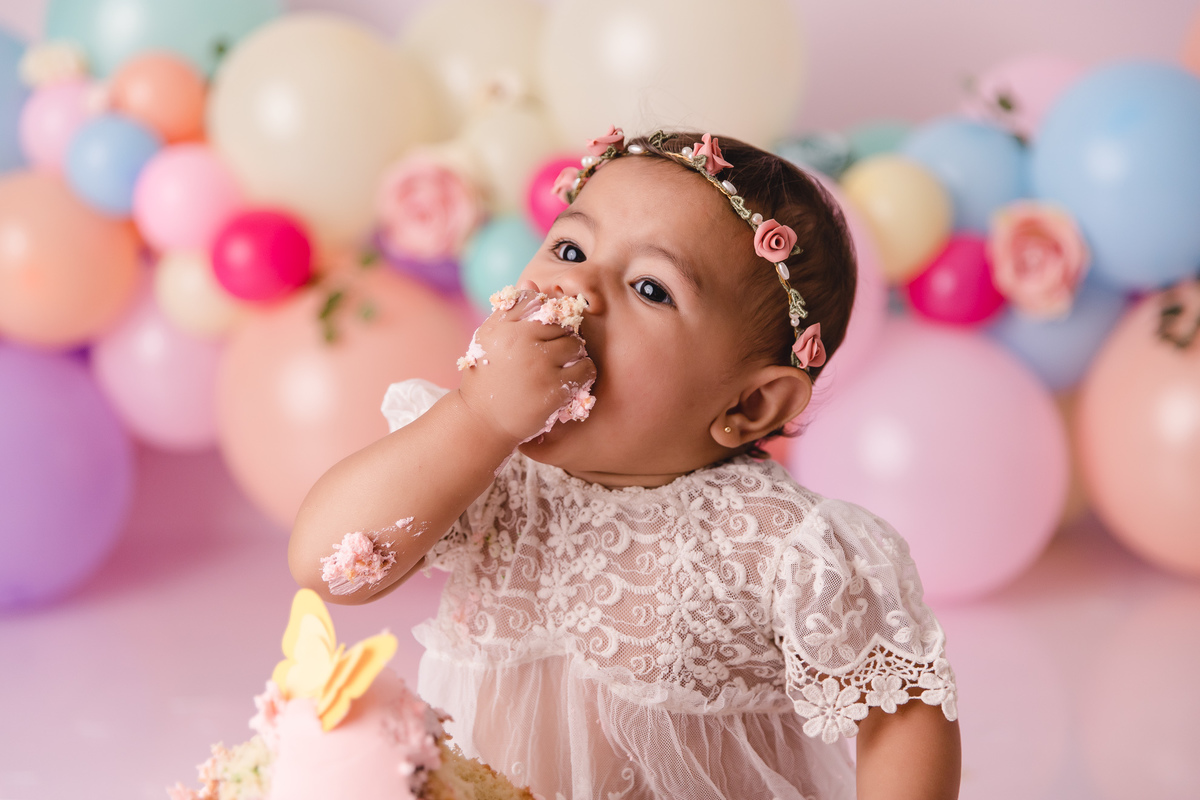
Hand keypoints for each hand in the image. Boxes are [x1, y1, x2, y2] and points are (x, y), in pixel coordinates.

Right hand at [457, 283, 595, 443]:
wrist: (482, 421)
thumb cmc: (486, 377)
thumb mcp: (489, 339)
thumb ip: (509, 311)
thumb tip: (533, 283)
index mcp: (506, 327)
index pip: (541, 304)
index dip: (548, 316)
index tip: (543, 333)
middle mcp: (523, 342)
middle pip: (562, 325)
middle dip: (562, 337)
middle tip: (554, 354)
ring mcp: (540, 366)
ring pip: (577, 345)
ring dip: (575, 354)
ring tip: (563, 366)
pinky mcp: (554, 389)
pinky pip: (585, 369)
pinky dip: (584, 373)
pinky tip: (572, 379)